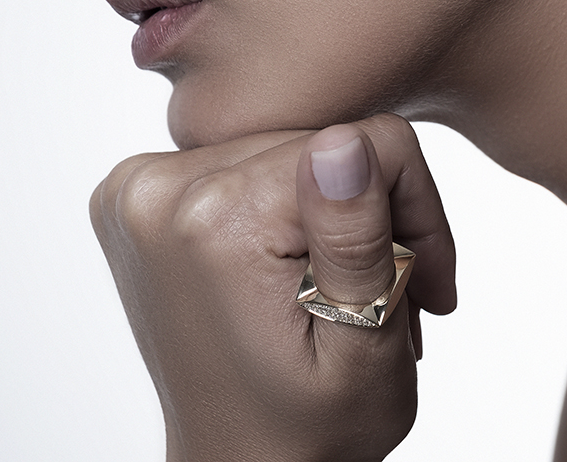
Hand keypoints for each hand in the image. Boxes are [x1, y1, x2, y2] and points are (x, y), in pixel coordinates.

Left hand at [90, 115, 455, 461]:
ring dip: (333, 209)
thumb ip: (354, 237)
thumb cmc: (312, 428)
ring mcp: (142, 187)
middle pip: (324, 139)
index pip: (364, 140)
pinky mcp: (144, 189)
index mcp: (214, 220)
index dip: (412, 205)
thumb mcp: (363, 345)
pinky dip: (288, 204)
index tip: (424, 276)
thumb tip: (344, 142)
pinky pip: (252, 159)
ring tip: (344, 286)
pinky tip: (296, 262)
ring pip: (293, 147)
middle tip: (392, 288)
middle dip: (374, 209)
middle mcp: (159, 189)